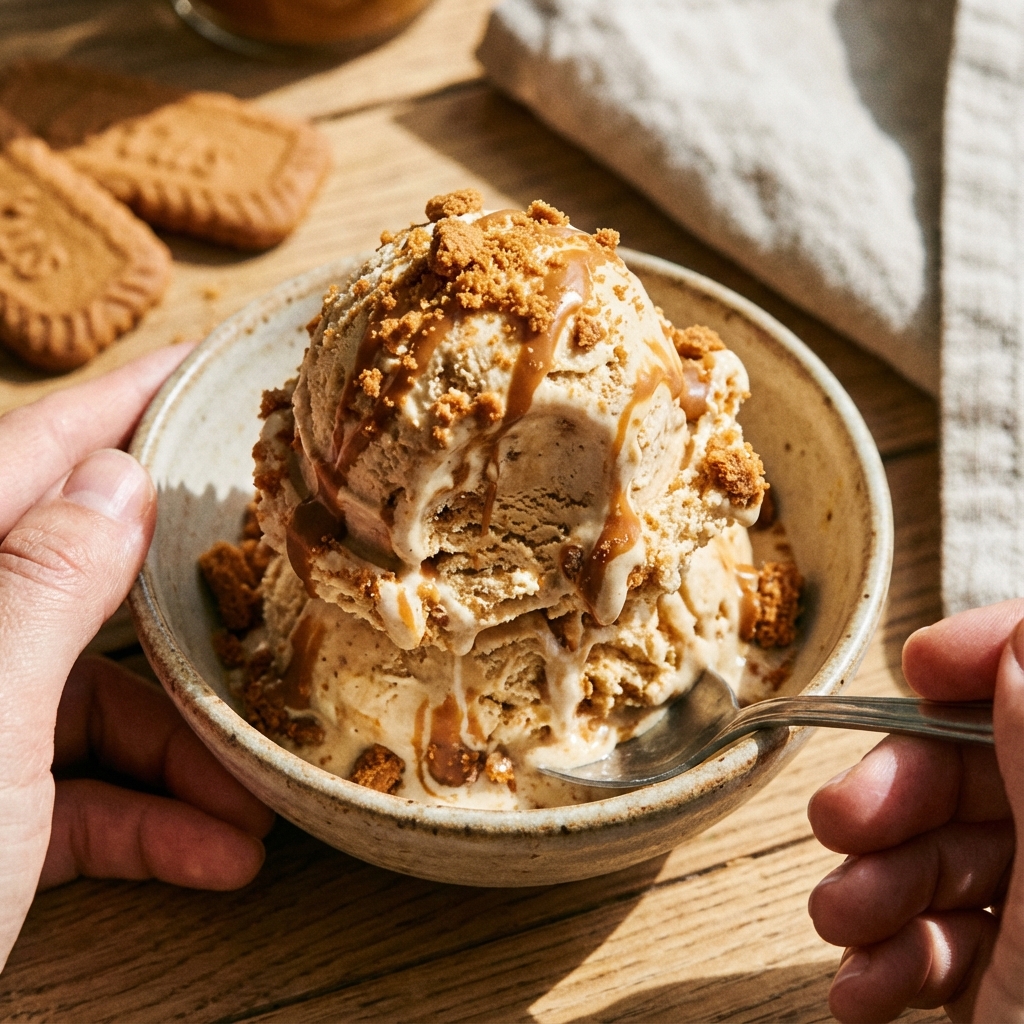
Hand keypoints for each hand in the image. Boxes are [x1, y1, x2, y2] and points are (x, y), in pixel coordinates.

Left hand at [0, 348, 274, 972]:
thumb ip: (42, 587)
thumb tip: (116, 476)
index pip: (27, 458)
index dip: (118, 406)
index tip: (196, 367)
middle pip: (80, 594)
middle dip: (185, 631)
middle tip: (272, 604)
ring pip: (89, 703)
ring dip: (180, 758)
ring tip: (250, 808)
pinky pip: (72, 788)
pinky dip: (145, 819)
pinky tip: (216, 855)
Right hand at [807, 600, 1023, 1022]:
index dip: (1005, 655)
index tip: (924, 665)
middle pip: (1001, 771)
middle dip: (904, 794)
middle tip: (841, 820)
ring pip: (961, 852)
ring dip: (881, 884)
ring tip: (840, 924)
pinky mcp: (1016, 973)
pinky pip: (951, 930)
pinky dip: (893, 950)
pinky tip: (862, 984)